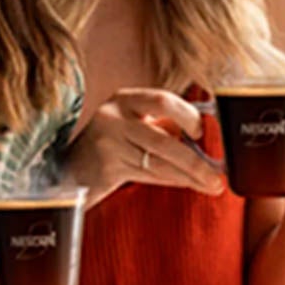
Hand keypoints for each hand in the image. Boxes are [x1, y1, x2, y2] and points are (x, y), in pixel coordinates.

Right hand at [66, 88, 224, 204]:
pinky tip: (187, 184)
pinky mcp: (105, 168)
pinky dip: (172, 181)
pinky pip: (148, 175)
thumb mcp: (131, 126)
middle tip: (216, 175)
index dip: (188, 116)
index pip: (163, 100)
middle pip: (163, 139)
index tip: (203, 134)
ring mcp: (107, 143)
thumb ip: (161, 125)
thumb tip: (206, 139)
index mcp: (123, 99)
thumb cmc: (109, 147)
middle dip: (195, 160)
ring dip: (189, 176)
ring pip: (158, 162)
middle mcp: (112, 117)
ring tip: (210, 185)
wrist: (67, 171)